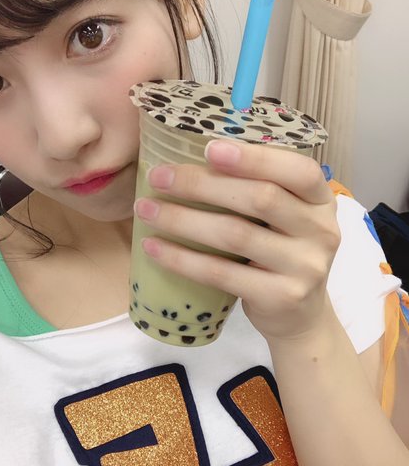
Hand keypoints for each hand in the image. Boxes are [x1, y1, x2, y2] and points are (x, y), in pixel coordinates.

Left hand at [134, 140, 340, 344]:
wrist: (300, 316)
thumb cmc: (280, 253)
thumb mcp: (285, 217)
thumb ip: (258, 187)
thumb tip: (191, 155)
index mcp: (320, 200)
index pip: (299, 170)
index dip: (255, 158)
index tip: (209, 148)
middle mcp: (321, 231)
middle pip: (260, 198)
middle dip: (202, 184)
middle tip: (158, 177)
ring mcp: (304, 267)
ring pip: (236, 235)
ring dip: (183, 219)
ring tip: (145, 209)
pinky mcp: (281, 297)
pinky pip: (221, 274)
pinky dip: (183, 259)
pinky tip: (154, 248)